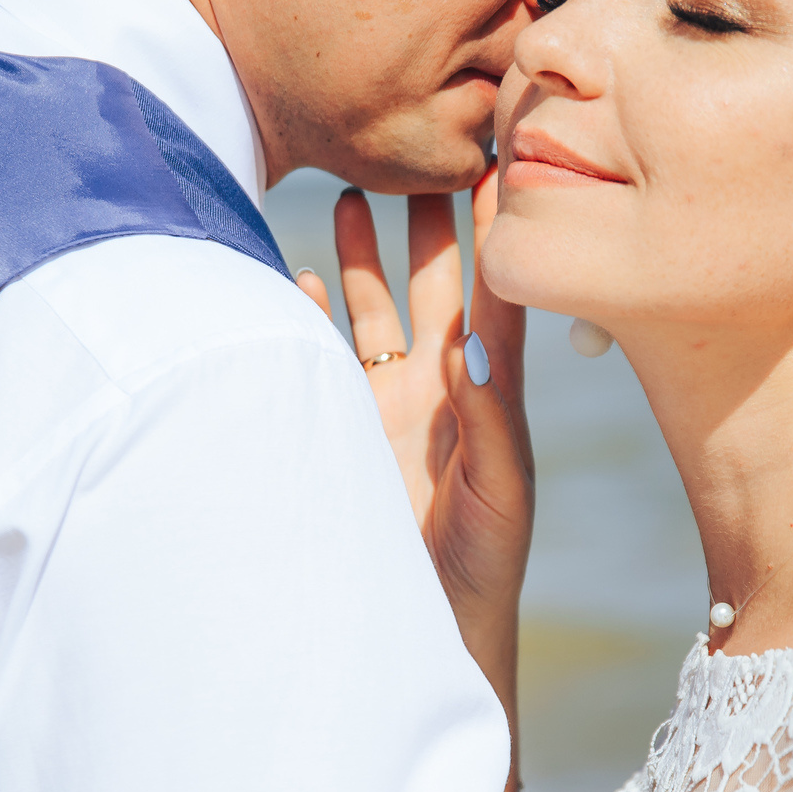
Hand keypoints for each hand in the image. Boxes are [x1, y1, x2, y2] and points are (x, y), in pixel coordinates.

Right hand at [296, 173, 533, 680]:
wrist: (428, 637)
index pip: (491, 294)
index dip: (494, 234)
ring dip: (363, 254)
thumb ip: (490, 420)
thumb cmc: (480, 574)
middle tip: (415, 155)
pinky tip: (292, 273)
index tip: (496, 163)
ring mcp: (383, 409)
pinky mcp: (338, 432)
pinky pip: (320, 357)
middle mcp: (434, 392)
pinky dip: (306, 313)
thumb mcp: (500, 495)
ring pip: (372, 310)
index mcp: (483, 395)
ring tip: (349, 192)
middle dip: (421, 222)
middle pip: (428, 286)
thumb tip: (473, 343)